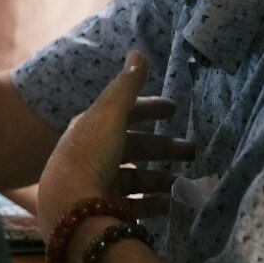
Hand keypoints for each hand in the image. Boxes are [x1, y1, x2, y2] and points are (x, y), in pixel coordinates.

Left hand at [37, 53, 193, 237]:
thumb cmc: (89, 156)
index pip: (122, 114)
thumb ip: (126, 85)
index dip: (148, 109)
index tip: (174, 110)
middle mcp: (91, 157)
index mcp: (88, 130)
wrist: (70, 208)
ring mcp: (97, 185)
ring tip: (186, 181)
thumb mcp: (109, 115)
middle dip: (163, 147)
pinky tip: (172, 203)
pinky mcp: (104, 211)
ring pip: (137, 177)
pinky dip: (155, 202)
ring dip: (162, 177)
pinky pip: (136, 205)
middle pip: (133, 148)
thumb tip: (137, 51)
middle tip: (193, 150)